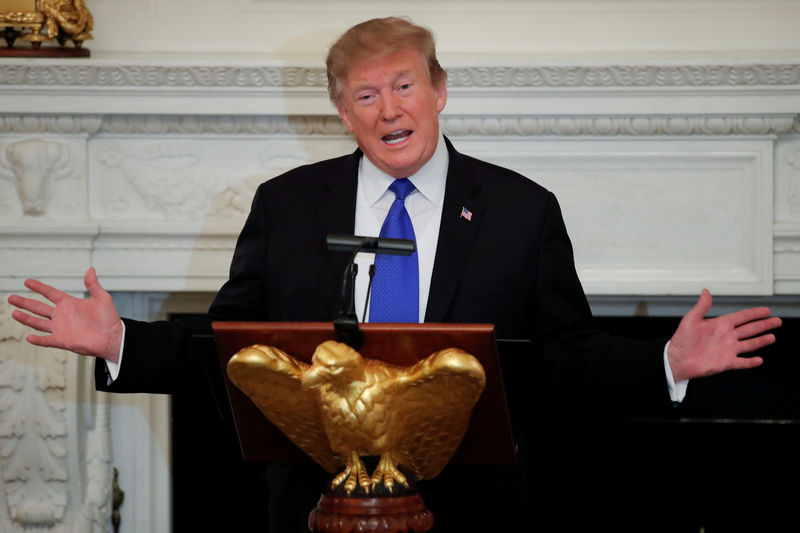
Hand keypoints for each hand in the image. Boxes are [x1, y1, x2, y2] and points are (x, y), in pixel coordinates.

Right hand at [7, 268, 122, 361]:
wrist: (113, 337)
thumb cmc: (109, 318)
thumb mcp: (102, 298)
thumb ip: (93, 285)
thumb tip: (90, 269)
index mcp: (69, 303)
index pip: (50, 293)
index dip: (39, 287)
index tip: (27, 281)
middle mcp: (62, 315)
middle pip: (39, 307)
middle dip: (25, 302)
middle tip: (11, 298)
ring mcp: (61, 328)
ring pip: (38, 322)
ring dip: (26, 318)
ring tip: (14, 313)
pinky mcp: (63, 340)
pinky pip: (47, 340)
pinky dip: (38, 339)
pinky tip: (29, 337)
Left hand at [667, 289, 780, 382]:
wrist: (676, 359)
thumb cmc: (681, 340)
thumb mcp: (691, 319)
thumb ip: (702, 306)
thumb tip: (705, 291)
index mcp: (720, 325)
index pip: (741, 317)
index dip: (753, 313)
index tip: (766, 310)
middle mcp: (726, 337)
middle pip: (750, 329)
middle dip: (764, 325)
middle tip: (777, 321)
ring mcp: (727, 350)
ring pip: (749, 344)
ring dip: (761, 341)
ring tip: (772, 337)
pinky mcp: (726, 363)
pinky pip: (741, 362)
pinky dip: (750, 362)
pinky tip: (759, 360)